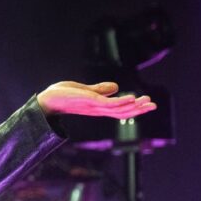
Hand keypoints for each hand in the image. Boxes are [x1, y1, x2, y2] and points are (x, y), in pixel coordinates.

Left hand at [37, 81, 156, 118]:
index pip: (119, 110)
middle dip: (139, 109)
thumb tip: (116, 87)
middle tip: (154, 105)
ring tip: (149, 102)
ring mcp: (94, 107)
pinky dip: (122, 102)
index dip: (133, 108)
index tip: (147, 103)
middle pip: (122, 112)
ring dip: (135, 106)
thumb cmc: (61, 95)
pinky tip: (132, 98)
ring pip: (119, 109)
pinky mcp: (90, 102)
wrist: (46, 100)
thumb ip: (100, 90)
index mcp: (97, 108)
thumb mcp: (84, 90)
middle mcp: (98, 110)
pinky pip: (109, 104)